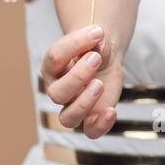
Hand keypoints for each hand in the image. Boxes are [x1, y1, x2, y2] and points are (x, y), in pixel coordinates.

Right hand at [40, 24, 122, 139]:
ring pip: (67, 119)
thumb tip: (98, 38)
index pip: (54, 57)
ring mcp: (73, 107)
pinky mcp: (91, 118)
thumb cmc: (94, 48)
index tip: (97, 32)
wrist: (105, 59)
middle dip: (78, 76)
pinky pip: (90, 132)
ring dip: (84, 103)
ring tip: (100, 84)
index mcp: (52, 67)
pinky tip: (112, 110)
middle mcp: (58, 90)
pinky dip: (101, 126)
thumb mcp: (95, 39)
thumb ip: (95, 40)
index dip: (75, 43)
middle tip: (96, 58)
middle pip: (56, 93)